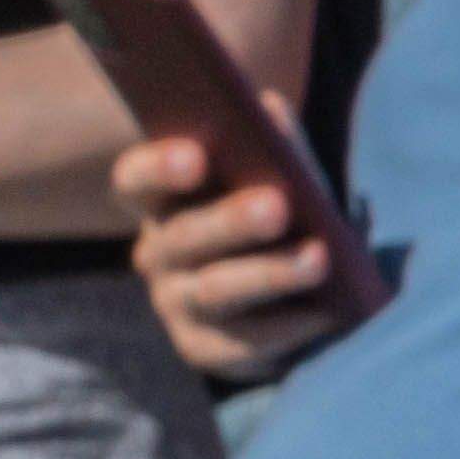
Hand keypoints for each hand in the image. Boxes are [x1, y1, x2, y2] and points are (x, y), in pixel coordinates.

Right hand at [116, 129, 366, 379]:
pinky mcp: (203, 350)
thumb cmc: (287, 221)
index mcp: (162, 201)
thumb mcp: (284, 179)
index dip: (157, 168)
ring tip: (319, 259)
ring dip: (268, 274)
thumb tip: (267, 108)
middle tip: (277, 206)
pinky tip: (324, 315)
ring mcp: (175, 304)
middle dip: (230, 222)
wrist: (304, 297)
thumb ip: (275, 147)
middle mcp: (157, 253)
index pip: (135, 181)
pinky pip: (240, 344)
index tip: (196, 157)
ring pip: (214, 291)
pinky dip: (286, 329)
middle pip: (181, 237)